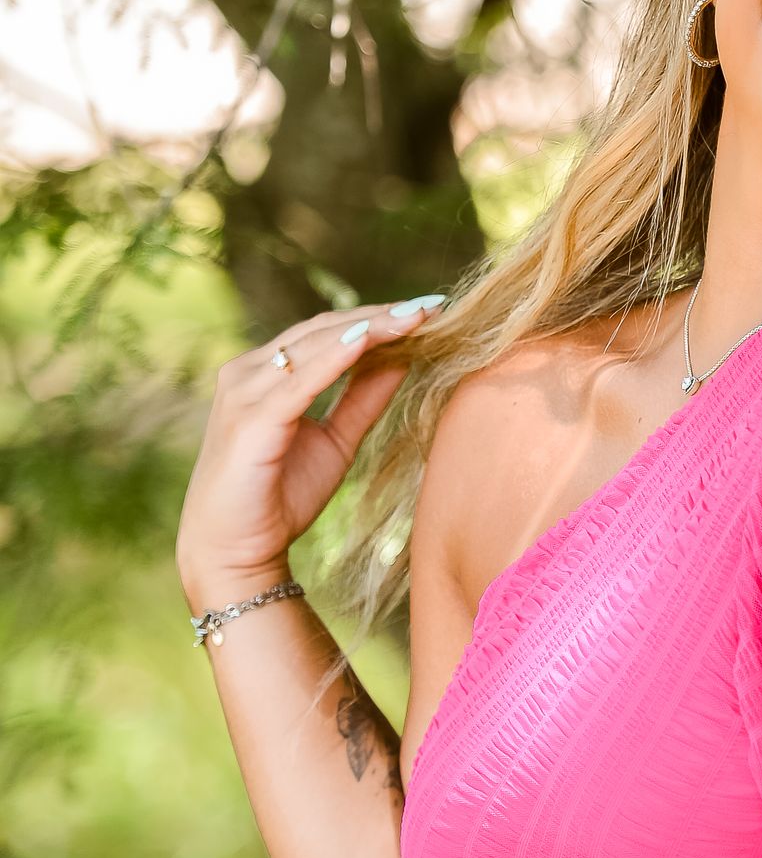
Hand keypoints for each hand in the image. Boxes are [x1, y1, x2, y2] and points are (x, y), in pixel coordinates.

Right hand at [177, 294, 444, 608]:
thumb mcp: (336, 441)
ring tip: (414, 318)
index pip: (328, 332)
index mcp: (266, 374)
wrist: (234, 551)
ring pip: (314, 345)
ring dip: (368, 328)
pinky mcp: (250, 419)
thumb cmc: (279, 497)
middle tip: (432, 306)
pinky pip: (299, 381)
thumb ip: (363, 399)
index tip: (430, 311)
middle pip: (323, 329)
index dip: (378, 318)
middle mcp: (249, 372)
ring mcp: (245, 392)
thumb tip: (403, 360)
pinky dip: (335, 357)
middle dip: (381, 316)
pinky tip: (369, 340)